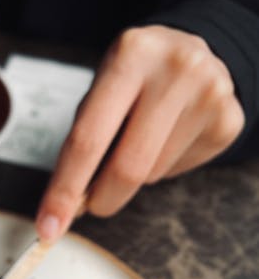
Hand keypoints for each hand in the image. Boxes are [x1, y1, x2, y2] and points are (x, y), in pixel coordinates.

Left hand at [36, 25, 244, 240]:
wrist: (190, 51)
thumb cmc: (133, 78)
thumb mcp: (102, 89)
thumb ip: (84, 140)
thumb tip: (68, 205)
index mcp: (130, 55)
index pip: (88, 139)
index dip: (65, 190)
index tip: (49, 227)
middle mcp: (175, 69)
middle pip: (127, 168)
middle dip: (102, 199)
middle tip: (92, 204)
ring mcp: (209, 94)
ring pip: (153, 175)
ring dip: (136, 176)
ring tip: (141, 141)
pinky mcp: (227, 120)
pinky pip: (179, 172)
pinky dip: (163, 169)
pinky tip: (168, 138)